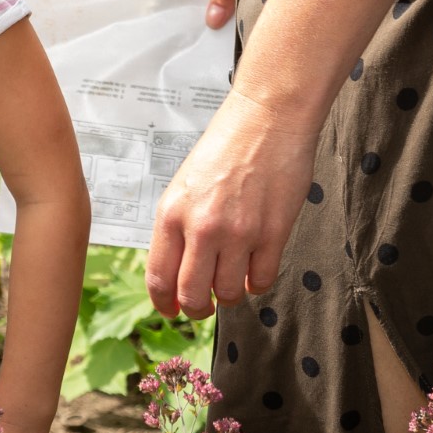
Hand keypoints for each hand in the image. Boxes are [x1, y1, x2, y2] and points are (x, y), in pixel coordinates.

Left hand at [146, 90, 318, 318]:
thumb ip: (178, 228)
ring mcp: (238, 233)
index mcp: (171, 215)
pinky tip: (255, 271)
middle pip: (192, 295)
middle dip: (196, 309)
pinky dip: (257, 284)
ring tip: (232, 282)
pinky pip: (262, 280)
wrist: (266, 122)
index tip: (170, 311)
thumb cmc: (224, 150)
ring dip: (230, 296)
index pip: (159, 277)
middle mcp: (201, 228)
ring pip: (229, 294)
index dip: (164, 303)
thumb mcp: (183, 188)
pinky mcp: (273, 233)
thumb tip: (178, 270)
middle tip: (203, 307)